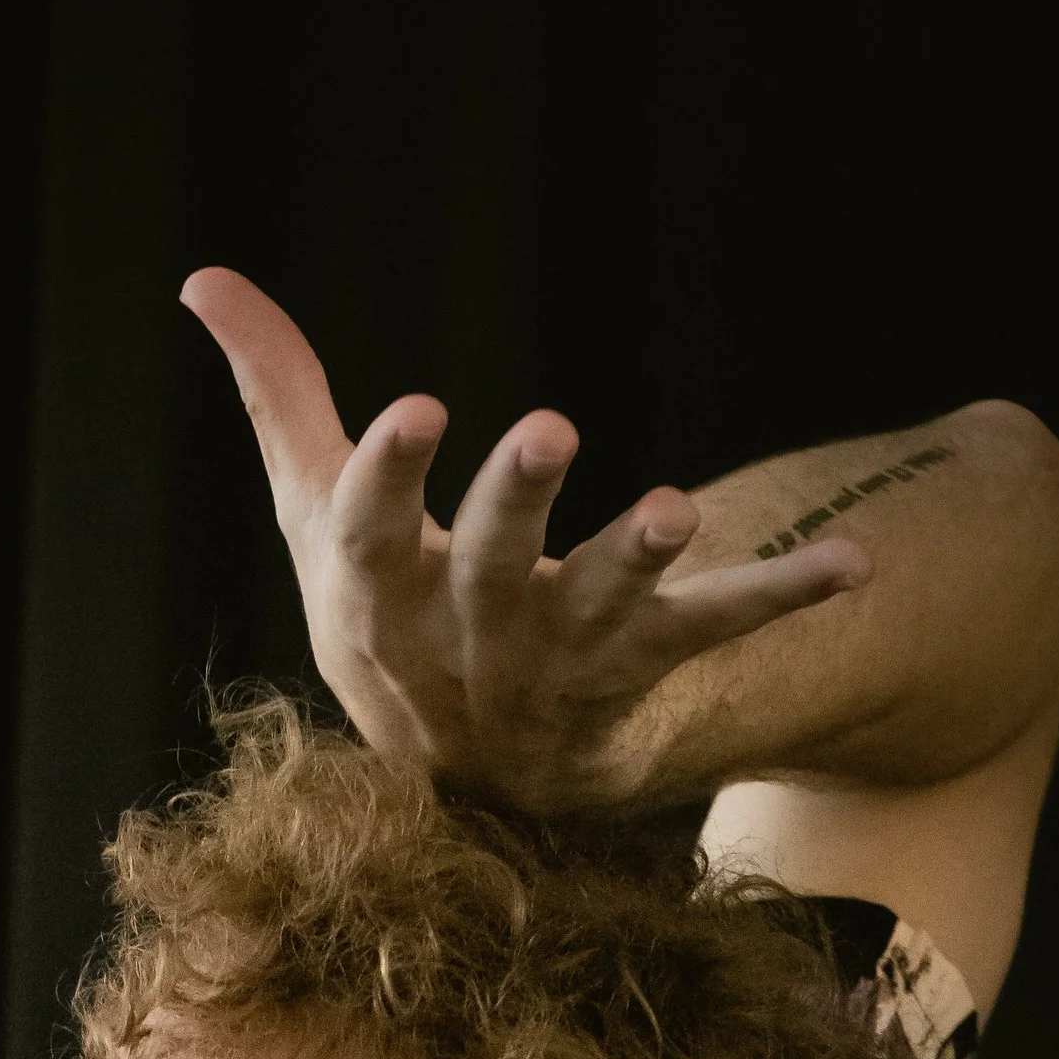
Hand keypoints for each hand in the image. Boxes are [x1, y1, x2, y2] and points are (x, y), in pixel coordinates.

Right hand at [182, 266, 867, 815]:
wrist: (463, 782)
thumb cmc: (380, 613)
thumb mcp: (311, 516)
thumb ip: (278, 395)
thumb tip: (202, 276)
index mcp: (375, 593)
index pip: (373, 532)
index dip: (391, 475)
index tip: (418, 410)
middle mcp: (467, 637)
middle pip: (492, 565)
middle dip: (518, 502)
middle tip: (552, 426)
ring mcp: (555, 658)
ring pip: (601, 607)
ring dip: (642, 557)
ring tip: (681, 508)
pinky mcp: (635, 669)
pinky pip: (712, 634)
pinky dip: (782, 597)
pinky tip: (856, 564)